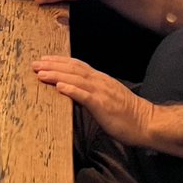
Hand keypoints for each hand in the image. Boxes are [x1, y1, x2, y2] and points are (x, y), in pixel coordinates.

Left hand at [32, 56, 153, 146]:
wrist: (148, 123)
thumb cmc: (129, 115)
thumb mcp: (108, 98)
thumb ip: (92, 93)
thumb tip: (74, 92)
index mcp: (101, 79)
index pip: (76, 65)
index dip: (59, 61)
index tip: (45, 60)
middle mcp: (100, 82)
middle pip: (72, 69)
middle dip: (52, 65)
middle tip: (35, 63)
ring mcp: (102, 92)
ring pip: (75, 79)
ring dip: (56, 74)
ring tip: (41, 73)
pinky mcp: (103, 105)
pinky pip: (85, 95)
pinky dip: (71, 89)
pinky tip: (60, 86)